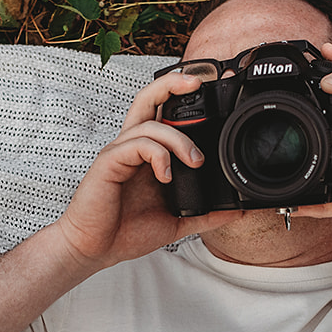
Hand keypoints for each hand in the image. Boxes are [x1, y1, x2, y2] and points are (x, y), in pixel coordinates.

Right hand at [51, 72, 236, 270]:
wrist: (95, 249)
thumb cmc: (126, 232)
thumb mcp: (176, 222)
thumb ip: (205, 213)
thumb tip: (237, 211)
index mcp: (146, 154)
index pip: (163, 113)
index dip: (182, 98)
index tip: (209, 95)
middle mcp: (132, 146)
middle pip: (148, 98)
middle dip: (172, 83)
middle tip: (199, 82)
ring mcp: (119, 153)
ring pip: (149, 123)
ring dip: (179, 139)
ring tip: (195, 163)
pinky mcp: (109, 163)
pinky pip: (137, 145)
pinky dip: (158, 156)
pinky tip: (166, 177)